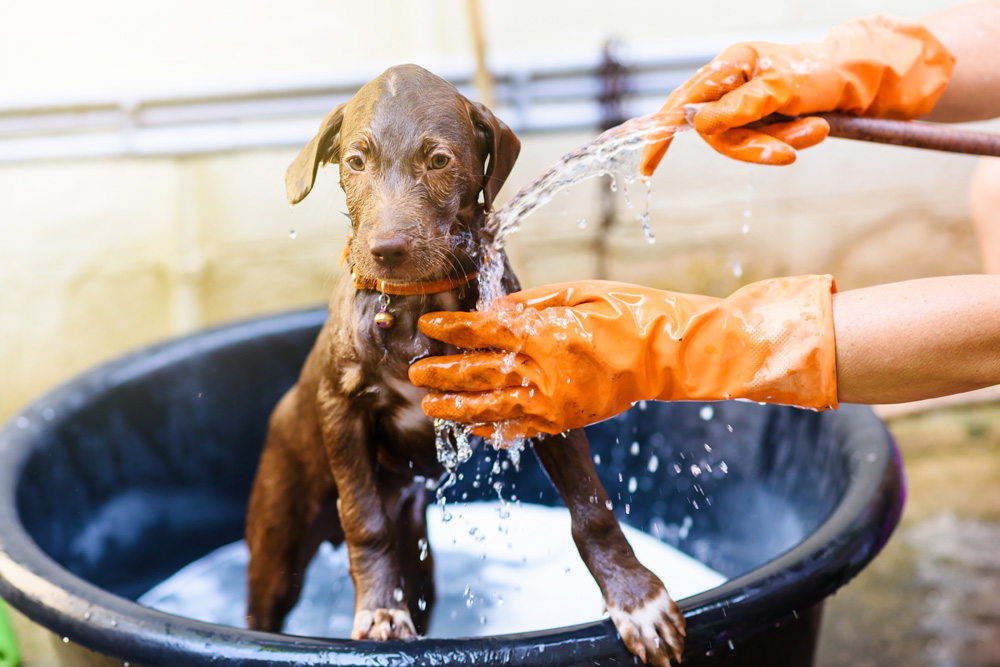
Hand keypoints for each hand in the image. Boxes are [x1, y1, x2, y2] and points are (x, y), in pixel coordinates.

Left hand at [409, 276, 838, 437]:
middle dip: (441, 371)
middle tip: (413, 370)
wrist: (671, 355)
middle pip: (477, 372)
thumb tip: (492, 309)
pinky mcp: (566, 420)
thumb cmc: (630, 312)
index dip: (450, 327)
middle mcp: (543, 370)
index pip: (482, 329)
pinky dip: (493, 429)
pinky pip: (521, 429)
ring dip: (456, 407)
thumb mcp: (580, 292)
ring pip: (491, 407)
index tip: (427, 324)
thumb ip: (532, 303)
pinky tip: (472, 428)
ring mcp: (554, 401)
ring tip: (429, 405)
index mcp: (544, 332)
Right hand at [641, 15, 954, 173]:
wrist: (864, 79)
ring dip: (779, 144)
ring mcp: (746, 103)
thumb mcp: (785, 89)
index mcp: (731, 63)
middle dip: (753, 146)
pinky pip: (759, 144)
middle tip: (789, 153)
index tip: (646, 168)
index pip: (684, 102)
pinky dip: (786, 143)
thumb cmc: (824, 74)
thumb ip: (740, 106)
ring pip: (741, 142)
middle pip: (717, 132)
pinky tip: (814, 129)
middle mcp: (732, 83)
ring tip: (816, 130)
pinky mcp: (761, 120)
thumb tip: (698, 122)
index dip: (661, 135)